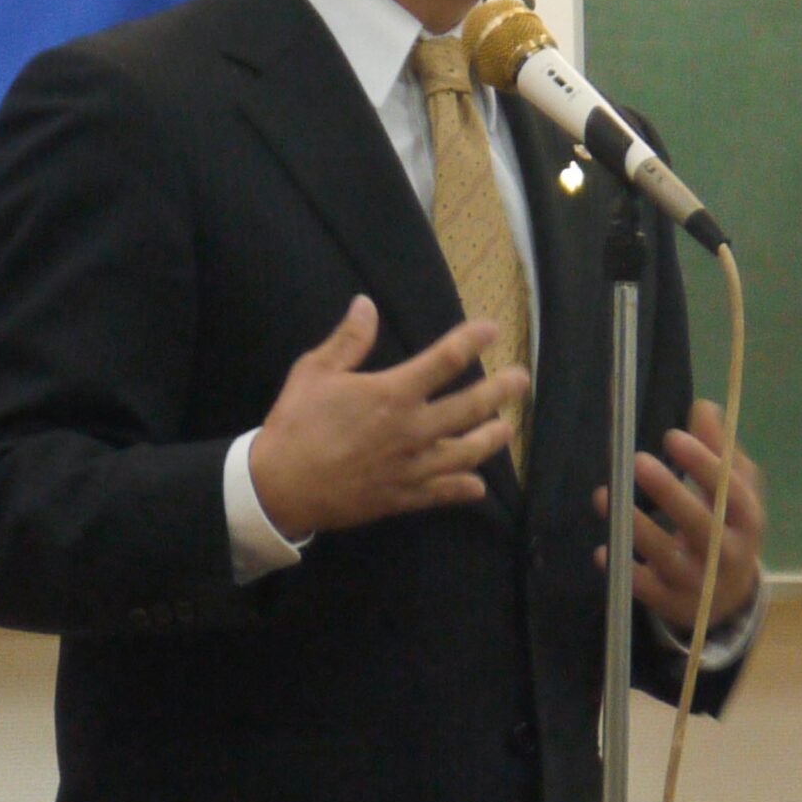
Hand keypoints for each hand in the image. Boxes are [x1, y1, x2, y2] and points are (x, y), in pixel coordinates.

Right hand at [248, 296, 528, 539]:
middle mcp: (411, 429)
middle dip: (500, 391)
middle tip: (521, 379)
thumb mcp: (314, 372)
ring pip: (465, 453)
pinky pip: (441, 492)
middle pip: (469, 407)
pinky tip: (477, 486)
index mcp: (392, 393)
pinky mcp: (402, 496)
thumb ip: (348, 340)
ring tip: (507, 429)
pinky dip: (462, 489)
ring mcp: (411, 466)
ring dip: (490, 440)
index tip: (491, 330)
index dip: (472, 341)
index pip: (445, 361)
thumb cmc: (296, 423)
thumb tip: (366, 304)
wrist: (279, 486)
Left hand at [595, 400, 764, 627]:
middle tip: (636, 461)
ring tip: (605, 496)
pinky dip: (626, 571)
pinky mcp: (673, 603)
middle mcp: (727, 552)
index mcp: (747, 519)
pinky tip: (604, 550)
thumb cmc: (727, 527)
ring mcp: (700, 582)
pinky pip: (647, 590)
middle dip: (668, 492)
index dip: (703, 464)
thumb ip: (719, 450)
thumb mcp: (733, 490)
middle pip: (700, 524)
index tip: (672, 436)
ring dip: (636, 528)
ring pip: (668, 557)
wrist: (728, 596)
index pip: (729, 491)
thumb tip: (703, 407)